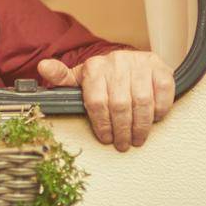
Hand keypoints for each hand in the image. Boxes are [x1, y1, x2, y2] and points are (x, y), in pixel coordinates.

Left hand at [38, 50, 173, 150]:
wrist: (131, 62)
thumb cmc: (104, 77)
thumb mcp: (80, 78)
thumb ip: (61, 77)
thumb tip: (43, 67)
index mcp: (95, 66)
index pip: (96, 101)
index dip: (101, 125)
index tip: (106, 138)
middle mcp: (117, 61)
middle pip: (119, 104)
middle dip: (121, 130)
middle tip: (122, 144)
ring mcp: (140, 63)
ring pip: (141, 101)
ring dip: (140, 125)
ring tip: (137, 138)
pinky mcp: (160, 67)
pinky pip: (162, 92)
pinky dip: (159, 110)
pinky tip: (154, 118)